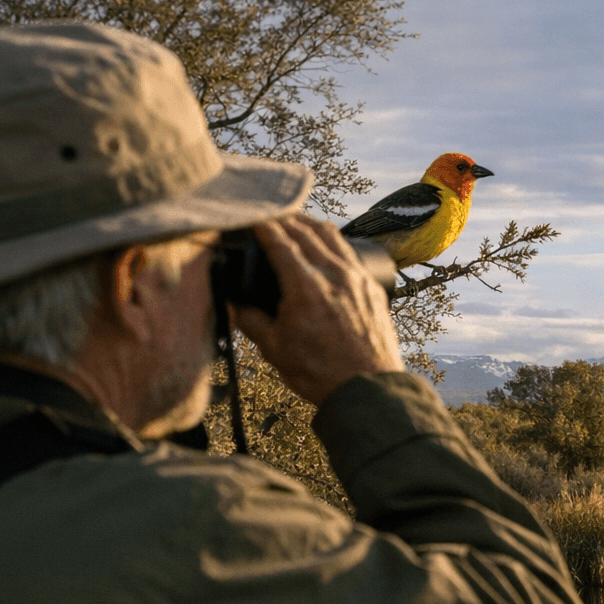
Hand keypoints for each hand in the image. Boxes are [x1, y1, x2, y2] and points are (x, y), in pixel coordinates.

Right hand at [234, 215, 403, 404]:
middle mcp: (334, 274)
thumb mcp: (275, 348)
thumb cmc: (322, 372)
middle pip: (305, 231)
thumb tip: (231, 304)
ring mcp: (357, 278)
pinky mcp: (372, 287)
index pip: (279, 241)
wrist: (368, 388)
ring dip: (309, 224)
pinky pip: (349, 252)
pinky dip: (333, 241)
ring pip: (331, 236)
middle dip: (284, 219)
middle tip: (268, 215)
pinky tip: (327, 243)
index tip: (251, 218)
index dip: (262, 225)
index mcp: (305, 286)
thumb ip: (249, 320)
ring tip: (295, 221)